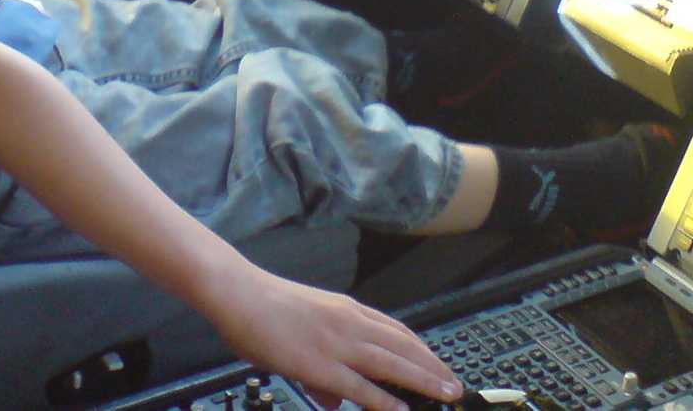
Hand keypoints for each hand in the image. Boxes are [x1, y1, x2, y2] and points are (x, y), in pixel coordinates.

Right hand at [203, 267, 461, 410]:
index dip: (419, 347)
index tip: (436, 361)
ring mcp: (337, 343)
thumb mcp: (300, 330)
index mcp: (345, 309)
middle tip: (454, 382)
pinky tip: (402, 410)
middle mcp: (349, 322)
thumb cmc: (262, 308)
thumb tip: (337, 400)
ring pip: (392, 363)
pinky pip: (362, 387)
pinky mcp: (321, 364)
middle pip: (403, 345)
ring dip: (424, 379)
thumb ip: (323, 368)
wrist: (238, 294)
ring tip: (446, 392)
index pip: (393, 329)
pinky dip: (385, 400)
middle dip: (432, 365)